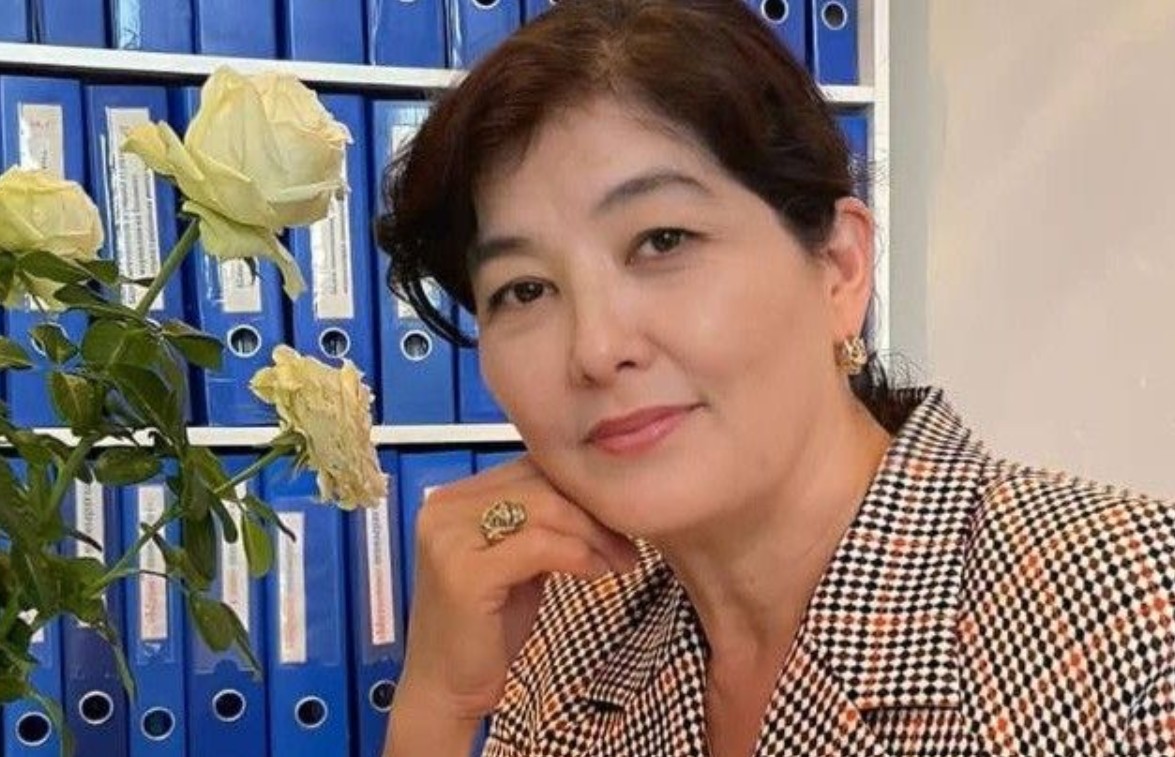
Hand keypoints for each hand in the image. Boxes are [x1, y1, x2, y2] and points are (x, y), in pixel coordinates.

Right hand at [394, 455, 639, 722]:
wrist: (446, 688)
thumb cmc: (485, 627)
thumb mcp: (517, 561)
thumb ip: (540, 522)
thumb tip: (596, 494)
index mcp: (452, 498)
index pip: (529, 467)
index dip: (580, 487)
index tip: (618, 517)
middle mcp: (443, 508)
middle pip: (539, 483)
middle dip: (594, 510)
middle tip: (628, 542)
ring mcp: (450, 538)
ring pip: (545, 509)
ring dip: (594, 534)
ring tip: (621, 560)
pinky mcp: (465, 572)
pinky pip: (540, 546)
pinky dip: (580, 556)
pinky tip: (600, 573)